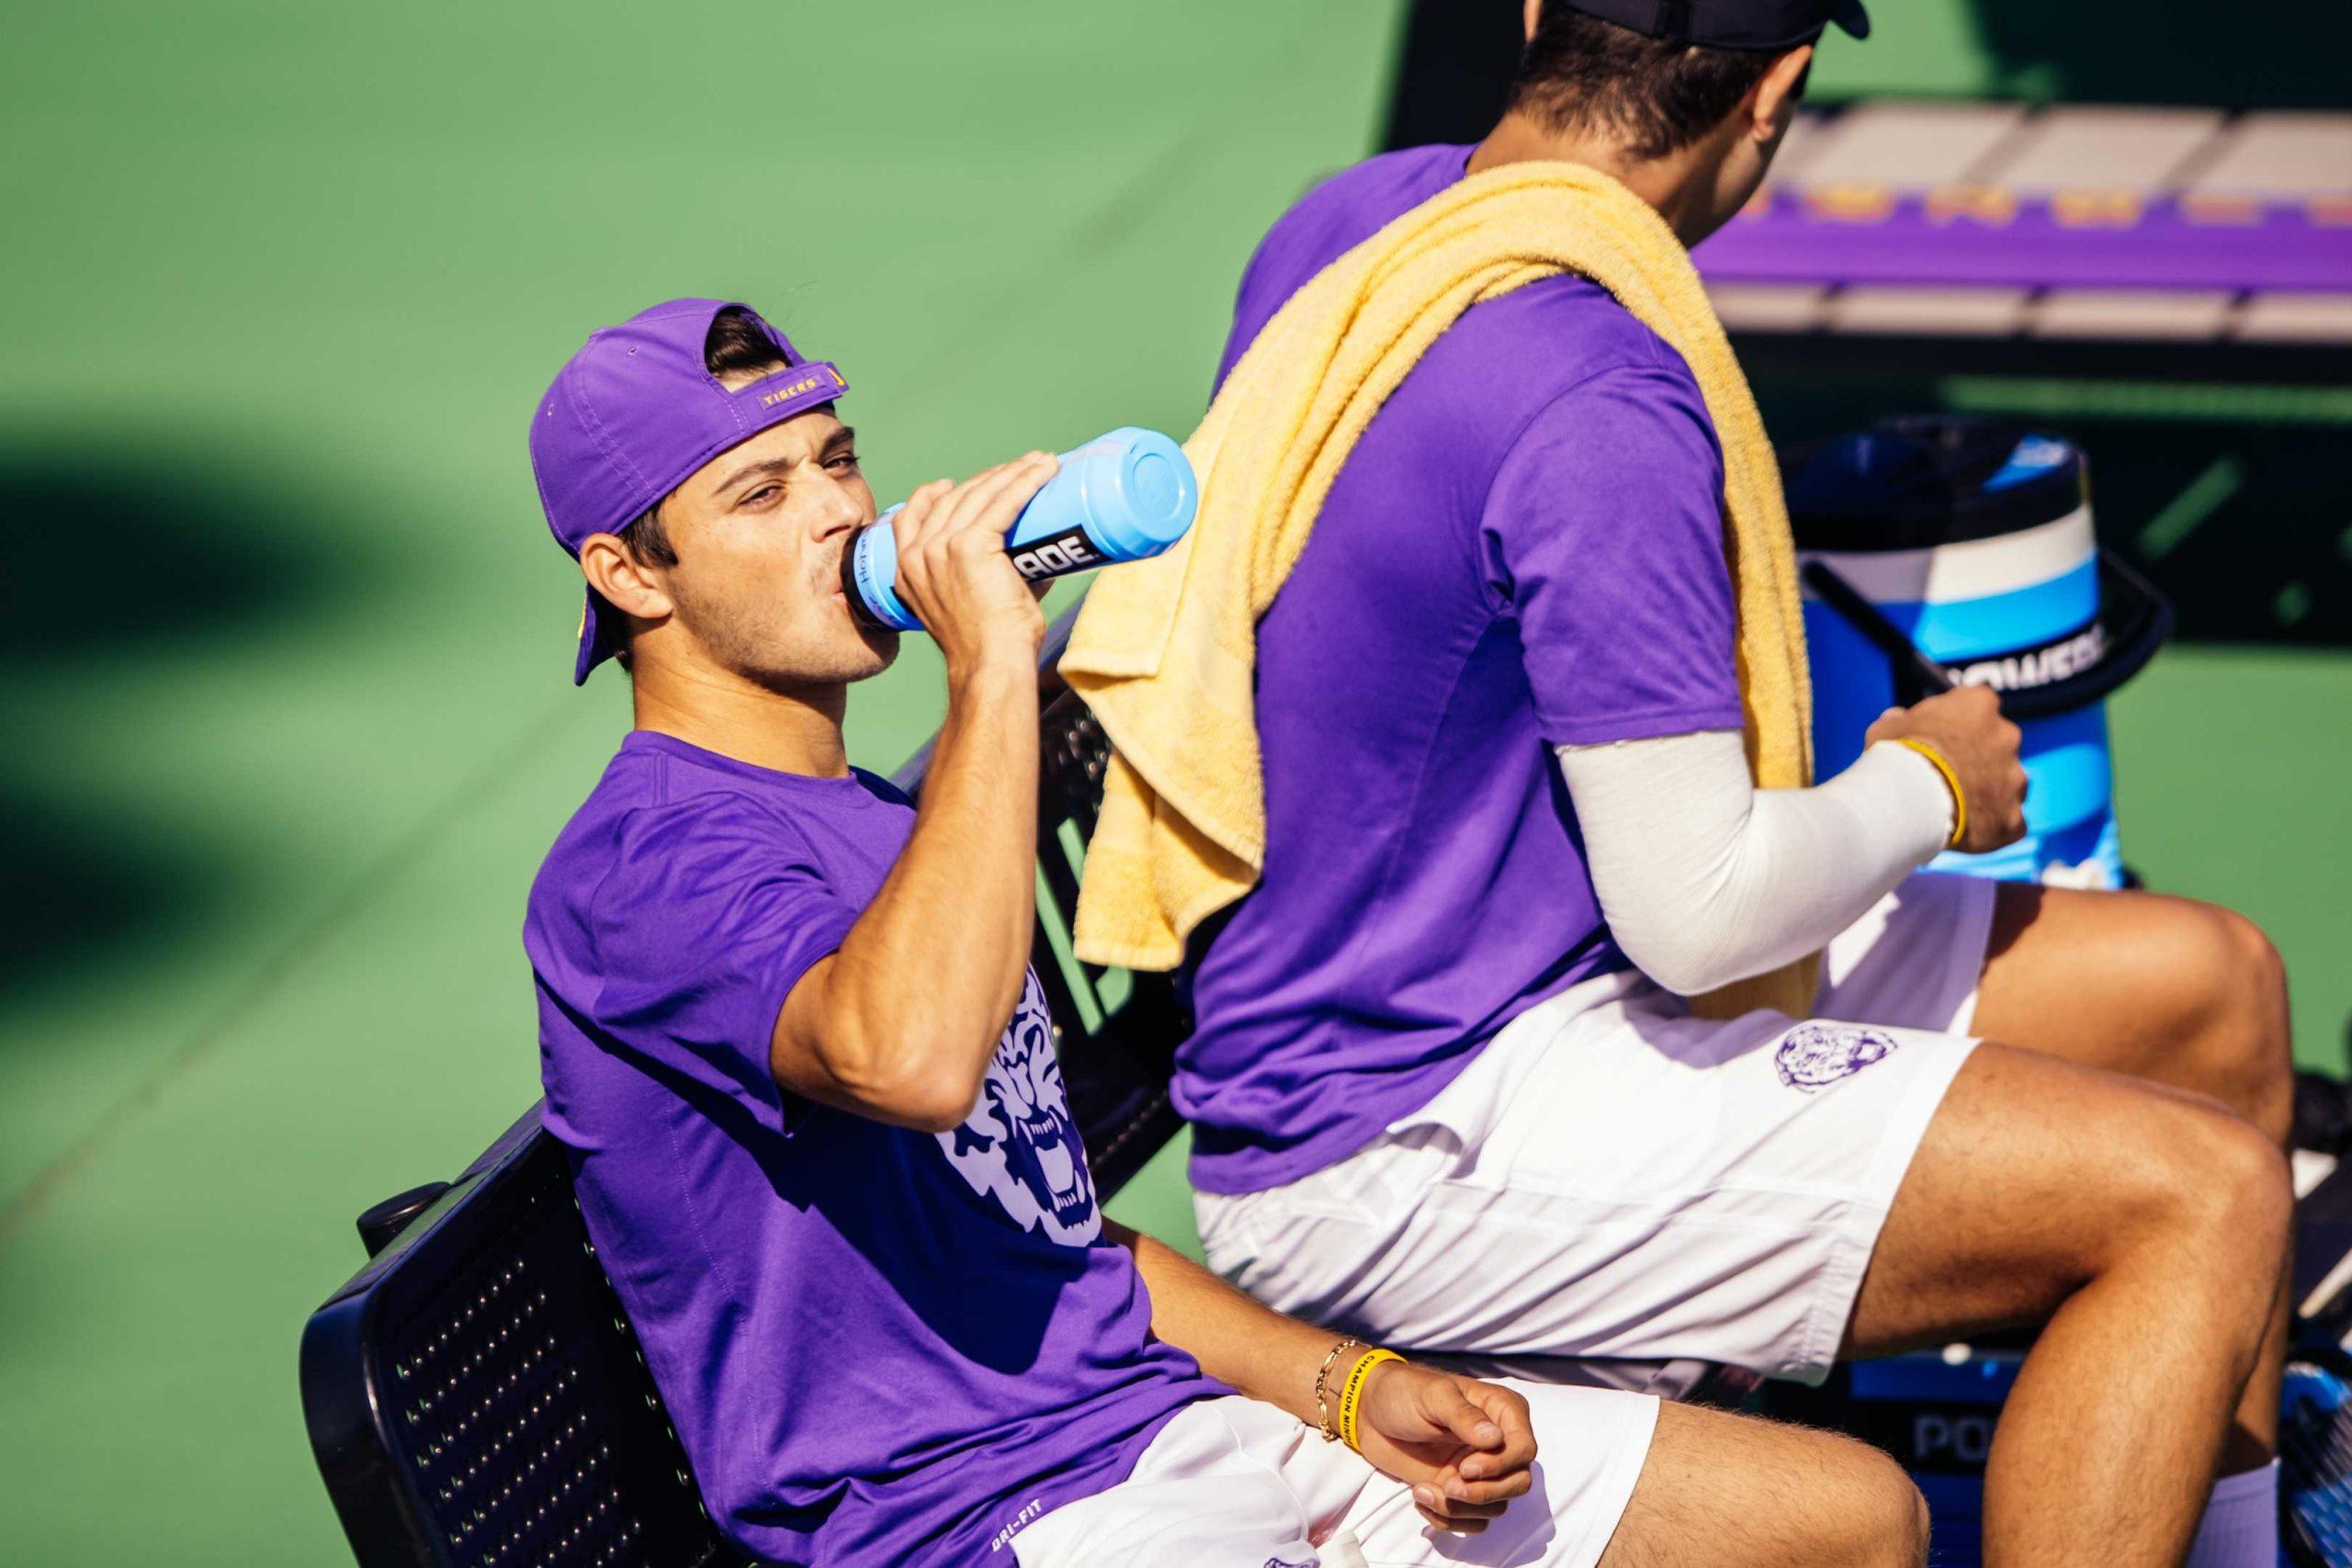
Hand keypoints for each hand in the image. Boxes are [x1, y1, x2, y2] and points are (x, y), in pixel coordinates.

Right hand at [888, 452, 1058, 675]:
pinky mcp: (969, 546)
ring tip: (1041, 463)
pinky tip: (1044, 470)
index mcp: (905, 571)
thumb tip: (1034, 557)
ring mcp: (939, 548)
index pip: (911, 515)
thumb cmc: (989, 645)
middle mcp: (916, 555)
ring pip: (979, 494)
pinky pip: (1002, 502)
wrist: (989, 666)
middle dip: (989, 477)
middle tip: (1022, 467)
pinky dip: (1025, 482)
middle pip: (952, 497)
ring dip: (1013, 472)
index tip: (956, 482)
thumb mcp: (969, 604)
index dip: (933, 494)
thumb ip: (987, 576)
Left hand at [1349, 1360, 1536, 1534]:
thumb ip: (1464, 1416)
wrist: (1370, 1413)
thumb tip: (1496, 1439)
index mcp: (1501, 1411)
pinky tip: (1421, 1497)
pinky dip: (1448, 1518)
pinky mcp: (1461, 1489)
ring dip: (1460, 1509)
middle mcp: (1498, 1443)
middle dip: (1483, 1494)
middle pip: (1518, 1483)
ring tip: (1423, 1491)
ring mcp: (1481, 1469)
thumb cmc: (1403, 1393)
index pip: (1524, 1449)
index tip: (1465, 1468)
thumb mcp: (1433, 1396)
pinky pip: (1472, 1520)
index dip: (1501, 1465)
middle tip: (1448, 1487)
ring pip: (1496, 1507)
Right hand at [1864, 684, 2027, 853]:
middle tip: (1946, 774)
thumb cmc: (1897, 757)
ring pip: (2006, 783)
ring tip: (1954, 807)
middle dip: (1978, 757)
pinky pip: (2009, 821)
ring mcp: (2015, 777)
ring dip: (1988, 792)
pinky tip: (1968, 832)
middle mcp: (2006, 735)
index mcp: (1978, 705)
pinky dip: (1993, 825)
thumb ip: (1898, 721)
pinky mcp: (2013, 817)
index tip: (1939, 737)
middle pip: (1997, 744)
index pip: (1977, 705)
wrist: (1911, 802)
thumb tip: (1896, 719)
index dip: (1958, 723)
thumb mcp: (1886, 729)